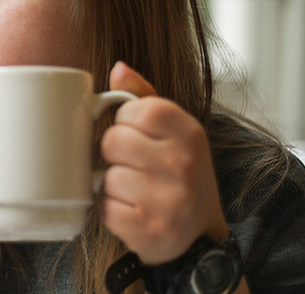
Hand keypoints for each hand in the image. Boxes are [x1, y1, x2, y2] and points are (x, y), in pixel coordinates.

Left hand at [100, 62, 229, 264]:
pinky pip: (106, 208)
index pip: (132, 109)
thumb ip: (145, 96)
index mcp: (190, 133)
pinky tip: (136, 211)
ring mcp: (167, 199)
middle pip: (112, 140)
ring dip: (115, 184)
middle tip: (138, 165)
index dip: (126, 121)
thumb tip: (118, 68)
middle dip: (117, 153)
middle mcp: (182, 164)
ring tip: (139, 190)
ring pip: (107, 176)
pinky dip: (113, 211)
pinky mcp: (147, 228)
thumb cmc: (180, 175)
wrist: (199, 236)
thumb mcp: (175, 132)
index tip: (140, 135)